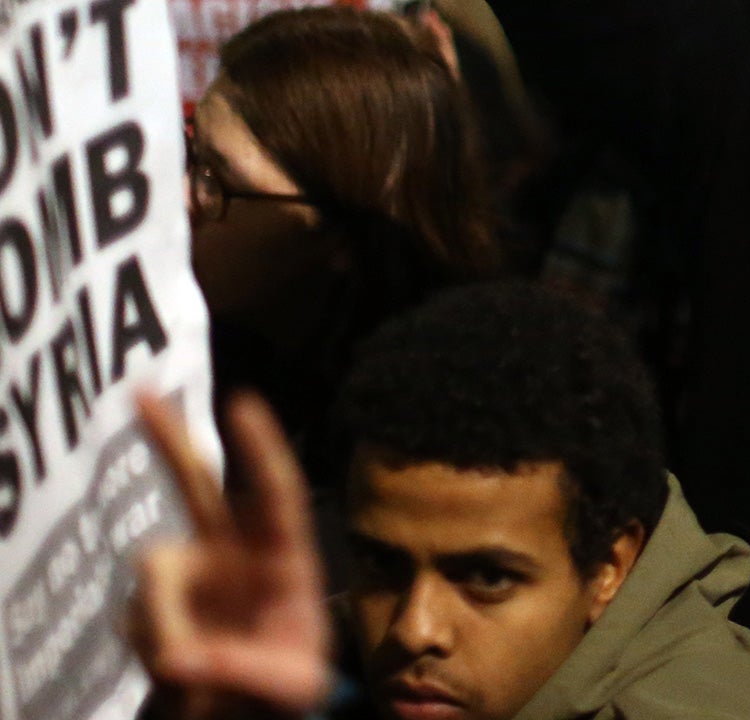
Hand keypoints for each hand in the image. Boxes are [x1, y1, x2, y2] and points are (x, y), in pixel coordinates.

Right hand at [128, 391, 330, 715]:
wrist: (248, 712)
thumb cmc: (285, 687)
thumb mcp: (286, 690)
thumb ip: (239, 673)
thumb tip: (179, 660)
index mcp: (286, 556)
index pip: (277, 493)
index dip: (261, 449)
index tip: (241, 402)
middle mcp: (235, 552)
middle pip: (200, 483)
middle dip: (169, 436)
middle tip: (141, 388)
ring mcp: (191, 573)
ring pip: (154, 568)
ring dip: (162, 618)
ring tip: (192, 669)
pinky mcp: (159, 603)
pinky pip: (135, 613)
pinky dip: (150, 643)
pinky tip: (179, 667)